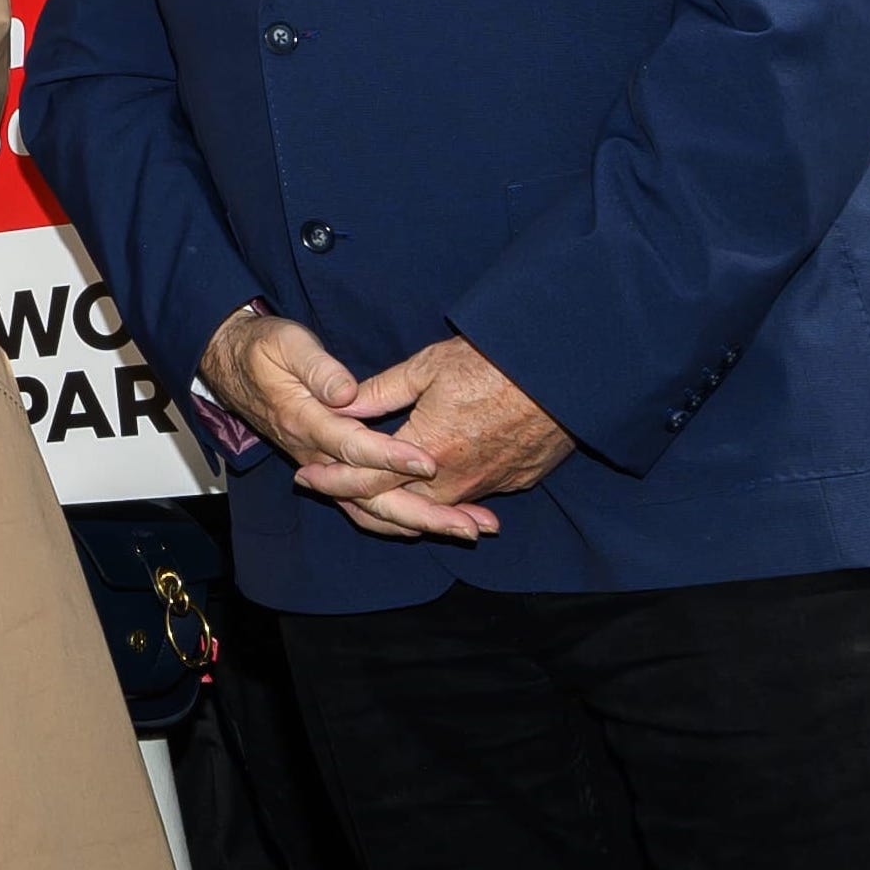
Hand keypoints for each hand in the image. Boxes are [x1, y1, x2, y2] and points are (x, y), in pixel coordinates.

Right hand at [196, 311, 480, 543]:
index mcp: (306, 422)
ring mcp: (323, 468)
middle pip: (371, 497)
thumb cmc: (264, 350)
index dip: (392, 456)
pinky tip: (433, 523)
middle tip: (470, 526)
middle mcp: (315, 455)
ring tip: (468, 529)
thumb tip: (345, 393)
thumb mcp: (286, 344)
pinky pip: (365, 507)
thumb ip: (316, 367)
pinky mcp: (330, 472)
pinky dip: (400, 521)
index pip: (353, 446)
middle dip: (424, 513)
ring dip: (421, 523)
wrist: (232, 365)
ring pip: (371, 510)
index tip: (430, 462)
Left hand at [320, 336, 573, 538]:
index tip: (307, 479)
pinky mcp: (515, 481)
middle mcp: (458, 478)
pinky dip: (447, 500)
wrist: (562, 371)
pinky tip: (432, 491)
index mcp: (429, 449)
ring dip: (405, 506)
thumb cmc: (492, 362)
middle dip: (363, 500)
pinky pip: (471, 499)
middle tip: (331, 491)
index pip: (368, 481)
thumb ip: (379, 393)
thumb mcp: (426, 368)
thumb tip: (339, 405)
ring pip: (436, 507)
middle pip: (399, 504)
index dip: (334, 481)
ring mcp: (490, 483)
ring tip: (375, 498)